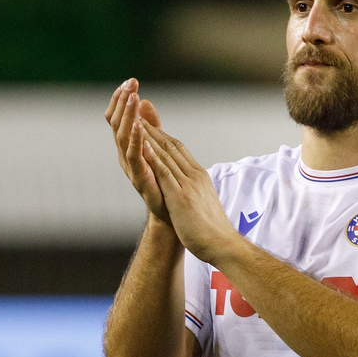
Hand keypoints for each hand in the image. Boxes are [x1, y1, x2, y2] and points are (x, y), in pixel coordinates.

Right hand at [105, 78, 169, 223]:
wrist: (171, 213)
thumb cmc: (163, 181)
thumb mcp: (157, 147)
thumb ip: (151, 126)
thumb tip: (146, 100)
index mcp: (129, 145)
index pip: (118, 117)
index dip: (121, 100)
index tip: (130, 82)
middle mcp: (125, 154)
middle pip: (116, 122)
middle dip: (123, 102)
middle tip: (130, 84)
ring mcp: (131, 166)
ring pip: (122, 136)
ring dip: (128, 115)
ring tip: (133, 97)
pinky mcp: (140, 177)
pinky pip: (134, 156)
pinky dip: (135, 139)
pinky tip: (138, 126)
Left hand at [137, 121, 240, 264]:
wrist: (222, 244)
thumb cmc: (213, 231)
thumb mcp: (203, 204)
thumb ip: (195, 193)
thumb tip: (191, 190)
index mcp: (200, 177)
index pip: (180, 150)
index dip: (163, 135)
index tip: (149, 124)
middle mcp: (195, 175)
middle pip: (172, 145)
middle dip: (154, 128)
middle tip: (137, 111)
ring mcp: (188, 184)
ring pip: (167, 153)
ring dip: (149, 135)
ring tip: (134, 118)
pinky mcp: (181, 195)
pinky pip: (164, 170)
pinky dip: (153, 155)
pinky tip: (142, 144)